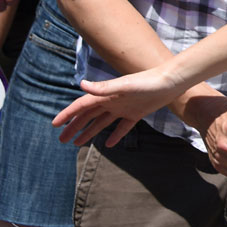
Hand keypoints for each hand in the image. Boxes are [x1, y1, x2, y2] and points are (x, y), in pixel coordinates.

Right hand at [53, 66, 183, 146]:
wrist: (172, 82)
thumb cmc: (148, 82)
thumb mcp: (125, 86)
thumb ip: (103, 88)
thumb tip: (81, 84)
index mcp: (106, 94)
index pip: (82, 105)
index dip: (68, 115)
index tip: (54, 125)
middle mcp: (112, 100)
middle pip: (88, 115)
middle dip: (74, 127)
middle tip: (61, 140)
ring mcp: (124, 107)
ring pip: (102, 122)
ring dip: (89, 132)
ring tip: (77, 144)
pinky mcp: (137, 112)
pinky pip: (122, 127)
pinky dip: (114, 135)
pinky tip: (108, 144)